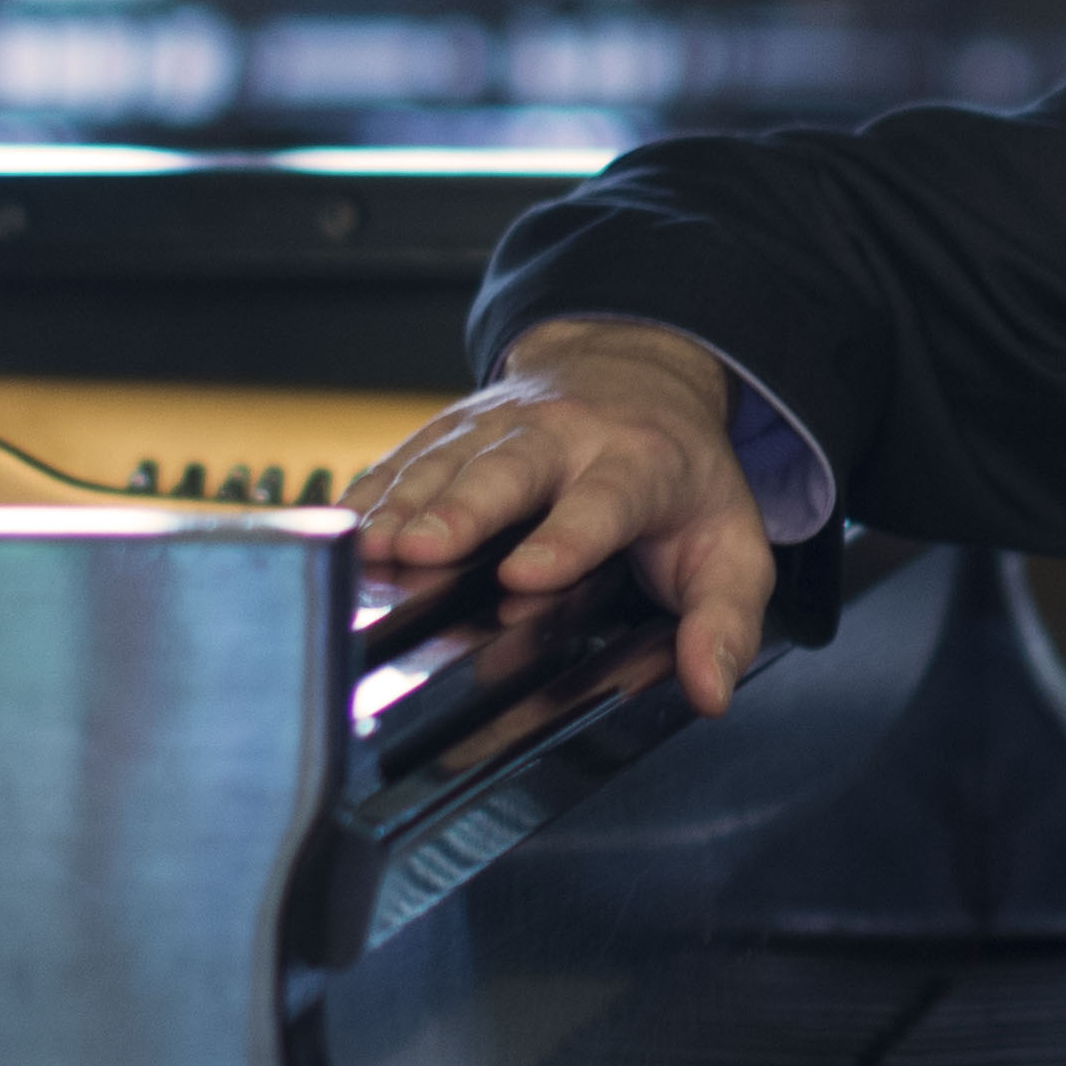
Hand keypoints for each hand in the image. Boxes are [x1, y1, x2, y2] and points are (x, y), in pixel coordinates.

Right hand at [346, 319, 774, 716]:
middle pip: (509, 471)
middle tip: (419, 551)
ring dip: (402, 505)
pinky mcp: (450, 429)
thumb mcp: (730, 546)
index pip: (603, 503)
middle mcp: (565, 437)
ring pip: (445, 462)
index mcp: (639, 465)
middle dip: (464, 510)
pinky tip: (336, 531)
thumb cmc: (681, 478)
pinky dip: (368, 493)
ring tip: (365, 552)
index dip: (566, 539)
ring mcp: (499, 427)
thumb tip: (710, 693)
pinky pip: (403, 458)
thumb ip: (725, 619)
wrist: (636, 372)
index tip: (527, 577)